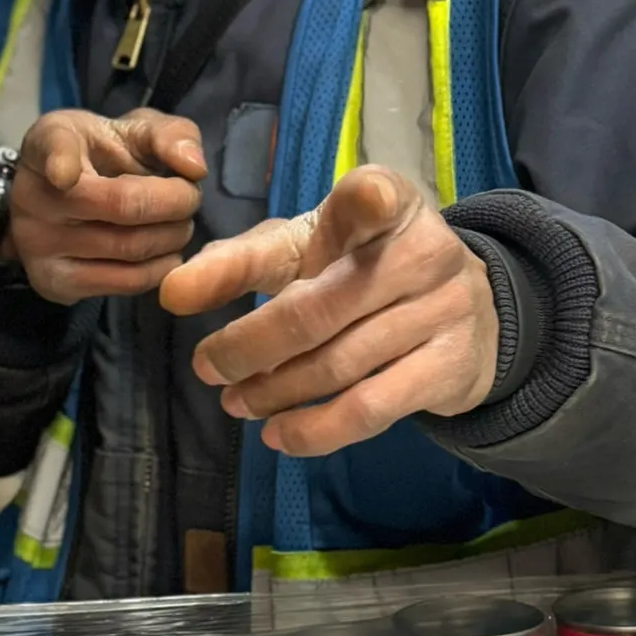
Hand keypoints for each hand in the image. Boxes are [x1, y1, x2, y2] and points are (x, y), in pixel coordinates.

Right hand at [7, 109, 205, 304]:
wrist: (65, 194)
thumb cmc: (105, 154)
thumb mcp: (136, 130)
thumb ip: (171, 135)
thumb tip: (194, 167)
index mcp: (50, 141)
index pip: (53, 150)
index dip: (60, 163)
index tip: (64, 174)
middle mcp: (33, 195)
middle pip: (124, 206)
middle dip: (177, 204)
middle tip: (189, 199)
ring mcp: (38, 244)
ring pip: (130, 248)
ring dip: (173, 237)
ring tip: (178, 225)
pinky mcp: (54, 282)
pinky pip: (125, 283)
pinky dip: (160, 269)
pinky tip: (164, 252)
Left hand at [159, 165, 498, 456]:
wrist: (462, 310)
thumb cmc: (362, 267)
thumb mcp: (308, 247)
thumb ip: (241, 261)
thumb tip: (173, 292)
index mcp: (387, 201)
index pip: (366, 201)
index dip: (355, 206)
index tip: (325, 214)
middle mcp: (424, 251)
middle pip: (316, 309)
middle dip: (248, 347)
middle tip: (208, 368)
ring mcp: (444, 311)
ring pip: (337, 365)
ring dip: (273, 392)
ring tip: (236, 402)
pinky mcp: (449, 367)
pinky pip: (369, 409)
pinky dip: (315, 430)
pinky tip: (279, 434)